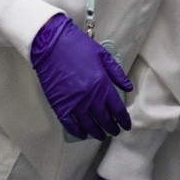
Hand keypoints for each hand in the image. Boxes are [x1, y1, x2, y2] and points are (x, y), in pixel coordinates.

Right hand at [29, 14, 132, 139]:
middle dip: (112, 127)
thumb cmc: (78, 46)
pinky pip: (70, 125)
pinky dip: (77, 132)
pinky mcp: (59, 105)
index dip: (123, 119)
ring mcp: (74, 103)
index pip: (117, 108)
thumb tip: (128, 88)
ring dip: (97, 132)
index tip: (126, 125)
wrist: (51, 44)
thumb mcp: (102, 55)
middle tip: (115, 131)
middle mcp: (90, 97)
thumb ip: (117, 73)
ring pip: (88, 125)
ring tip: (102, 135)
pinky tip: (83, 134)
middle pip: (104, 119)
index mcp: (102, 84)